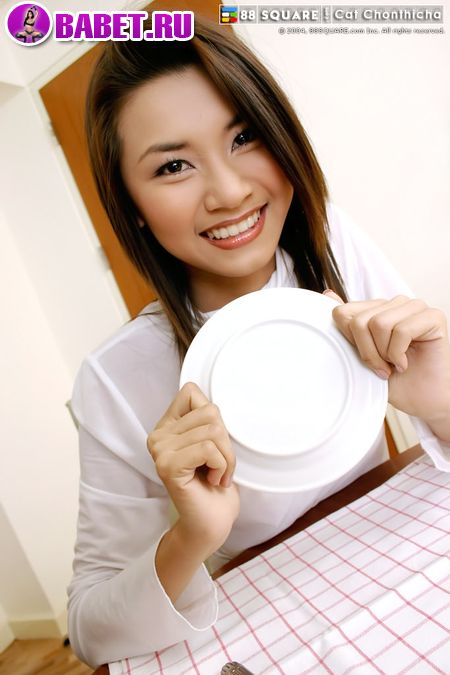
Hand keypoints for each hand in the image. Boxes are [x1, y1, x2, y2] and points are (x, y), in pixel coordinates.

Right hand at [148, 382, 238, 556]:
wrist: (211, 523)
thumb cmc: (215, 484)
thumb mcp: (213, 441)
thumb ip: (205, 419)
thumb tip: (210, 401)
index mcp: (166, 426)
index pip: (191, 391)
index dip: (213, 416)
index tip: (213, 444)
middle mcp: (158, 435)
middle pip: (210, 412)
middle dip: (226, 441)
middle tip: (220, 465)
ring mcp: (160, 451)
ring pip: (213, 431)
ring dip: (227, 457)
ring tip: (218, 474)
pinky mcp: (168, 466)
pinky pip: (209, 449)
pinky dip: (222, 466)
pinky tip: (213, 480)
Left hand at [325, 292, 449, 441]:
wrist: (423, 401)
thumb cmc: (394, 381)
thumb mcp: (360, 355)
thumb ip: (347, 325)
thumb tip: (326, 294)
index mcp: (376, 308)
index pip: (343, 313)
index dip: (350, 342)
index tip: (366, 360)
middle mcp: (395, 303)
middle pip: (359, 321)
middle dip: (367, 352)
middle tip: (382, 367)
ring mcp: (415, 307)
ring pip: (378, 323)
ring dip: (384, 354)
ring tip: (395, 364)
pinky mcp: (433, 317)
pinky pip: (401, 330)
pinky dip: (399, 354)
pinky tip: (406, 363)